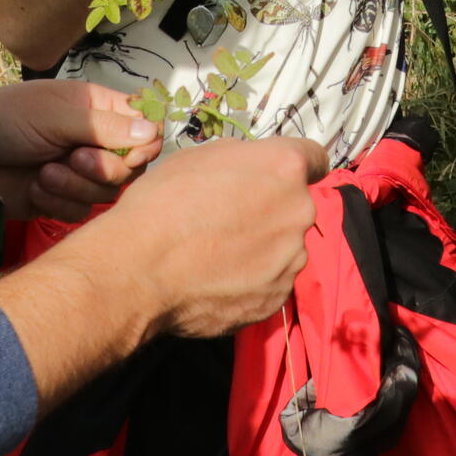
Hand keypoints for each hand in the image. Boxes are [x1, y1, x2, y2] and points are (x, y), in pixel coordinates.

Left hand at [0, 81, 162, 222]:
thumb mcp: (56, 117)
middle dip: (103, 168)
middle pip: (131, 166)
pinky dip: (59, 202)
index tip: (132, 151)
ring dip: (76, 186)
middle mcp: (92, 140)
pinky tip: (35, 189)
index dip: (143, 142)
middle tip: (72, 158)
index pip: (143, 126)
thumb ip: (106, 127)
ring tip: (44, 173)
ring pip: (107, 192)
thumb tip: (153, 133)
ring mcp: (77, 172)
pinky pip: (81, 211)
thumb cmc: (4, 121)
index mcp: (97, 109)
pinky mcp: (60, 199)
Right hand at [101, 136, 329, 337]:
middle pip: (295, 206)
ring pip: (285, 246)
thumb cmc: (163, 202)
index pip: (315, 157)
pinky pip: (271, 282)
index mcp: (285, 168)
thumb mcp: (200, 156)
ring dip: (263, 247)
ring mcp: (291, 260)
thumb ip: (243, 161)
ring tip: (218, 256)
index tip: (274, 177)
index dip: (293, 166)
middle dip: (271, 209)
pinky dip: (252, 280)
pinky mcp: (276, 299)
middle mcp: (299, 212)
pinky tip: (217, 280)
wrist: (139, 270)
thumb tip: (253, 172)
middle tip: (230, 220)